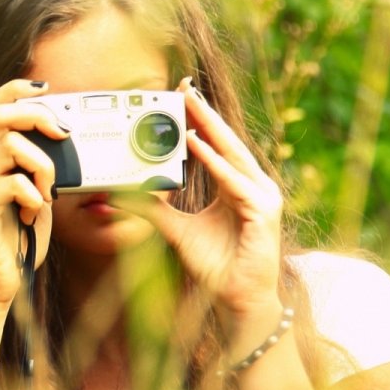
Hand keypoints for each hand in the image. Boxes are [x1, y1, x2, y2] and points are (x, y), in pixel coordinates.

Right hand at [0, 78, 71, 310]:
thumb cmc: (19, 237)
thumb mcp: (38, 192)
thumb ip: (44, 166)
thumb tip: (70, 140)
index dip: (16, 88)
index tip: (47, 88)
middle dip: (36, 116)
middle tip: (62, 137)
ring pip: (10, 144)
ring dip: (43, 164)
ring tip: (48, 191)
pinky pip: (11, 184)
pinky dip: (33, 195)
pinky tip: (34, 213)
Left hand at [118, 76, 284, 322]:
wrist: (238, 300)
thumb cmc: (217, 267)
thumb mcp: (178, 232)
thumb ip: (156, 210)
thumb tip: (126, 195)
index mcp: (238, 187)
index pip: (218, 146)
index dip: (201, 121)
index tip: (181, 97)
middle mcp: (253, 187)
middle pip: (227, 143)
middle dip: (205, 114)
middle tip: (184, 88)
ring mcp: (262, 197)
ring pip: (232, 156)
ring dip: (209, 130)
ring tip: (188, 106)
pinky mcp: (263, 212)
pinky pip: (233, 182)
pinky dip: (214, 163)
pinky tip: (195, 145)